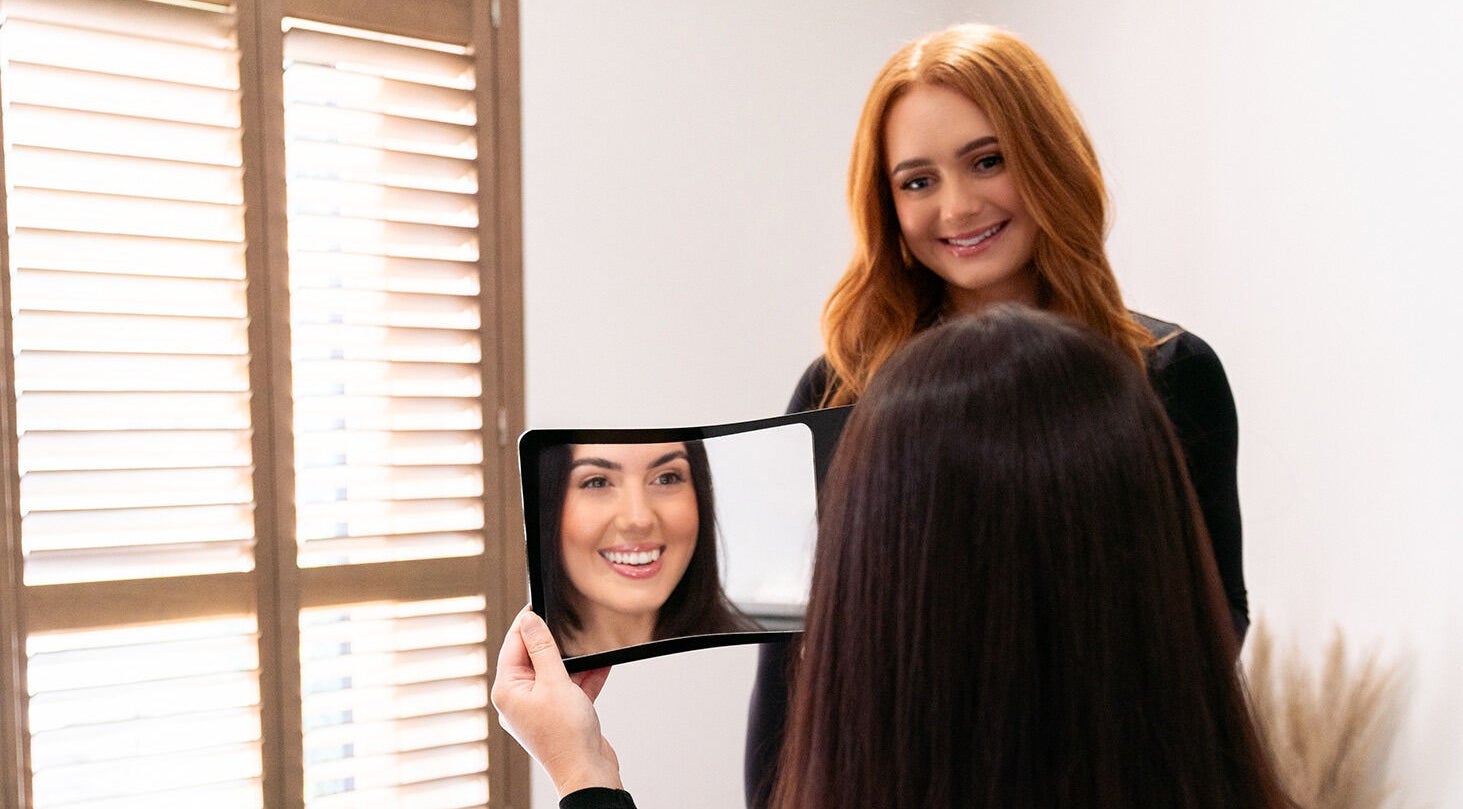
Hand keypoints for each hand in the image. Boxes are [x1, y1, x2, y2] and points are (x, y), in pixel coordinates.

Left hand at [491, 609, 620, 795]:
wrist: (587, 773)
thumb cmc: (566, 736)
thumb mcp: (555, 682)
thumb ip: (543, 649)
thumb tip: (530, 621)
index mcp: (508, 690)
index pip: (513, 645)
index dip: (527, 623)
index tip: (538, 603)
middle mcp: (520, 699)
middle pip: (535, 657)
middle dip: (556, 643)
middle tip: (570, 623)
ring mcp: (540, 708)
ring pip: (556, 672)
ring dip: (576, 661)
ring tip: (592, 646)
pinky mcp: (560, 715)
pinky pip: (571, 687)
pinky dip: (586, 677)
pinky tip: (603, 664)